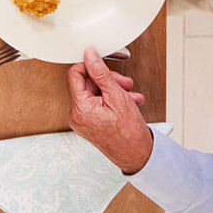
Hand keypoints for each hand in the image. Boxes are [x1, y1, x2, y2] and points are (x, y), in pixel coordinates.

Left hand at [67, 48, 151, 173]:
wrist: (138, 156)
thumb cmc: (129, 133)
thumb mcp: (116, 96)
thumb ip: (100, 73)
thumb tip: (89, 55)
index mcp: (80, 108)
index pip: (75, 74)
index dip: (90, 66)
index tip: (102, 64)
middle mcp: (77, 116)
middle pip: (87, 84)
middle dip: (108, 81)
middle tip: (124, 83)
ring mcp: (82, 122)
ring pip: (95, 94)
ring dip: (113, 90)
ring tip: (129, 94)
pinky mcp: (89, 125)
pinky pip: (97, 105)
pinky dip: (111, 101)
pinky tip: (127, 102)